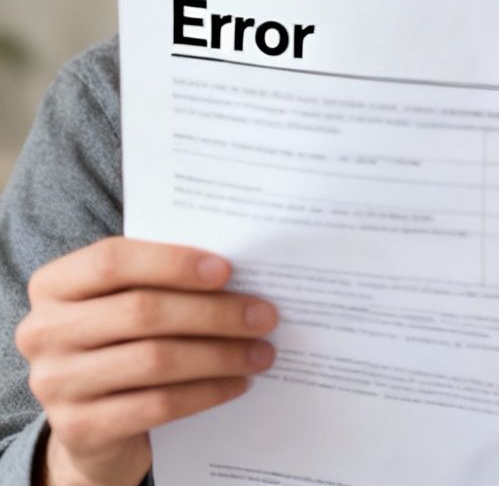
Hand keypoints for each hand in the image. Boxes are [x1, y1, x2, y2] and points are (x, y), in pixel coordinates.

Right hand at [15, 238, 277, 485]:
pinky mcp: (78, 427)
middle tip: (266, 316)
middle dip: (215, 313)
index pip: (112, 260)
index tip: (228, 270)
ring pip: (155, 360)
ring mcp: (54, 382)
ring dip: (221, 355)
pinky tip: (238, 384)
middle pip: (141, 311)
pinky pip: (157, 406)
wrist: (94, 421)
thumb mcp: (130, 304)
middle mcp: (43, 331)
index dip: (173, 262)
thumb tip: (247, 271)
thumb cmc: (123, 341)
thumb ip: (165, 282)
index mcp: (54, 285)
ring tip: (263, 353)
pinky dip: (207, 392)